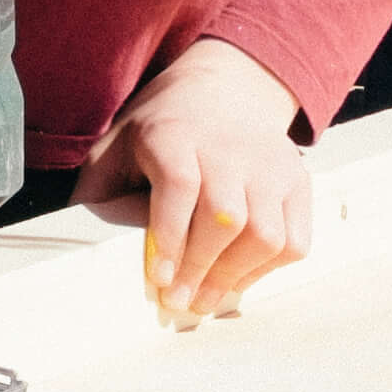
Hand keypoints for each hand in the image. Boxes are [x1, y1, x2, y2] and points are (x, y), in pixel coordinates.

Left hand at [75, 39, 311, 329]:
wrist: (224, 89)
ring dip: (234, 276)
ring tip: (206, 299)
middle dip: (200, 269)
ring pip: (266, 234)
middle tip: (179, 302)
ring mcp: (271, 164)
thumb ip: (101, 191)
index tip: (160, 280)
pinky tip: (239, 277)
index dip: (171, 237)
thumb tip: (94, 248)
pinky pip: (295, 239)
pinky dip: (268, 269)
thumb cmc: (161, 129)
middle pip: (226, 218)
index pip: (180, 185)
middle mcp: (230, 146)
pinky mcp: (297, 181)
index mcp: (175, 132)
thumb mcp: (116, 145)